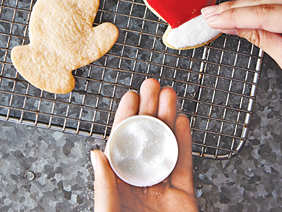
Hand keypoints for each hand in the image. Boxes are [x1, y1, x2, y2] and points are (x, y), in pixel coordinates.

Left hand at [90, 78, 197, 211]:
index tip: (131, 97)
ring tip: (169, 95)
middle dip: (150, 109)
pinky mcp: (184, 195)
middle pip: (146, 138)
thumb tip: (96, 155)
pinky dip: (185, 142)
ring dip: (168, 118)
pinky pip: (184, 164)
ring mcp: (163, 187)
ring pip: (167, 145)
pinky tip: (182, 122)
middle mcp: (141, 181)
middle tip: (152, 86)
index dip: (127, 118)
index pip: (123, 143)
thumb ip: (104, 186)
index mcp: (120, 183)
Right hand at [201, 0, 281, 99]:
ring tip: (223, 12)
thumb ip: (263, 39)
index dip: (232, 16)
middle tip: (211, 13)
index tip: (212, 18)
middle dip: (235, 8)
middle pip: (266, 1)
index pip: (262, 14)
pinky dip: (266, 4)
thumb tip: (236, 27)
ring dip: (248, 5)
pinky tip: (249, 8)